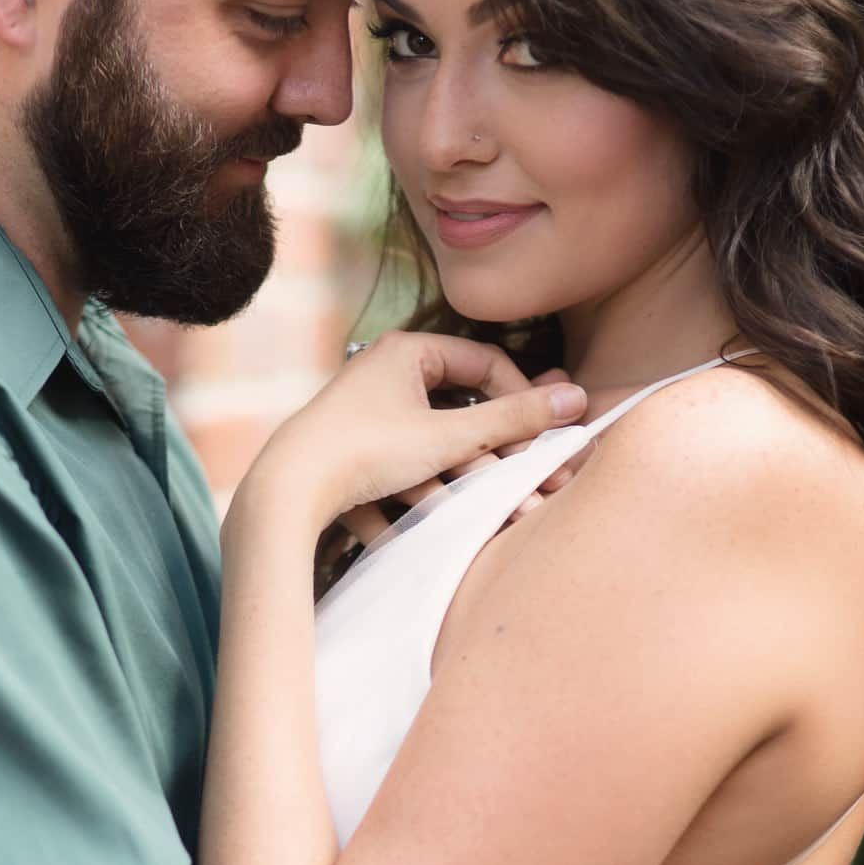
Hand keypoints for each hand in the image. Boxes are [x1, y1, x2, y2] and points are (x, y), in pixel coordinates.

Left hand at [242, 332, 588, 535]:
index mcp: (409, 351)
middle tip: (528, 475)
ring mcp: (369, 409)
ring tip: (488, 503)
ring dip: (465, 474)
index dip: (520, 399)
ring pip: (436, 440)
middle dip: (496, 447)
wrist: (286, 491)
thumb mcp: (450, 438)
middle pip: (463, 406)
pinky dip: (426, 485)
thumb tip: (576, 400)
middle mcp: (386, 371)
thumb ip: (515, 420)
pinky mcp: (355, 445)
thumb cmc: (364, 452)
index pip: (486, 363)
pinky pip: (406, 462)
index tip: (541, 435)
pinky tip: (439, 513)